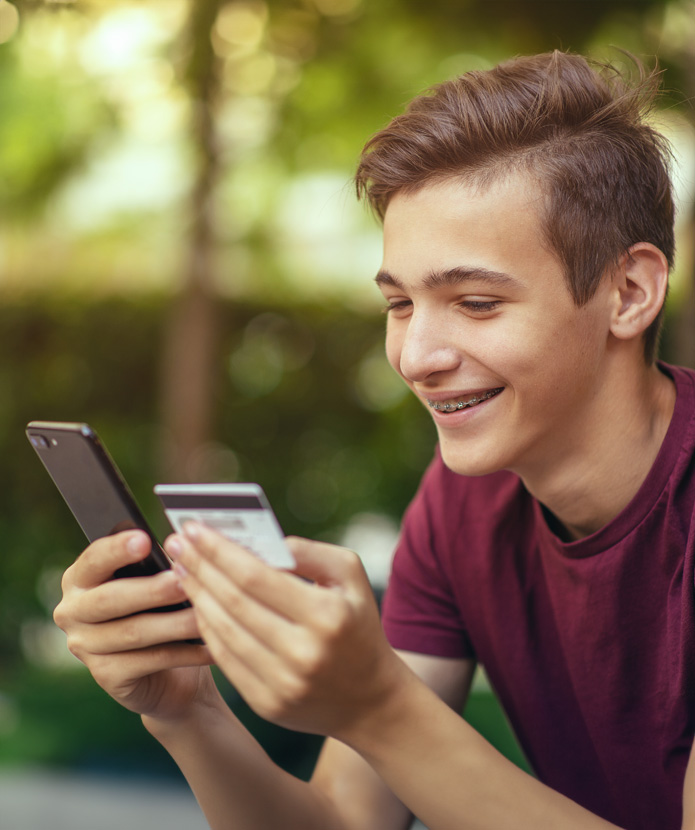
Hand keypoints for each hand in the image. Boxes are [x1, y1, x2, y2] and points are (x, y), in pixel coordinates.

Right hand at [53, 531, 215, 720]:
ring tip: (204, 614)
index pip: (94, 559)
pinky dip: (185, 653)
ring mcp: (84, 647)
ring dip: (174, 623)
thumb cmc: (161, 610)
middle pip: (110, 599)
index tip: (145, 540)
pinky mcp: (106, 676)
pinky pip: (149, 661)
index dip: (118, 550)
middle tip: (184, 582)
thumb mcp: (156, 581)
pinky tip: (210, 645)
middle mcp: (73, 611)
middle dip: (152, 590)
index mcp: (81, 578)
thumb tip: (181, 549)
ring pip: (133, 632)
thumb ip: (157, 566)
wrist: (169, 670)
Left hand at [165, 525, 409, 741]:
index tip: (194, 528)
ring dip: (196, 596)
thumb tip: (265, 541)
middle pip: (234, 603)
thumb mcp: (351, 577)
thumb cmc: (356, 624)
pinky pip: (226, 659)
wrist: (371, 699)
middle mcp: (303, 652)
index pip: (256, 578)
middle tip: (176, 543)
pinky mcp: (267, 705)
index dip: (219, 551)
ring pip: (223, 632)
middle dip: (199, 568)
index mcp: (326, 615)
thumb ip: (311, 553)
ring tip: (181, 568)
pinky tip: (198, 603)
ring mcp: (283, 683)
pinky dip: (207, 628)